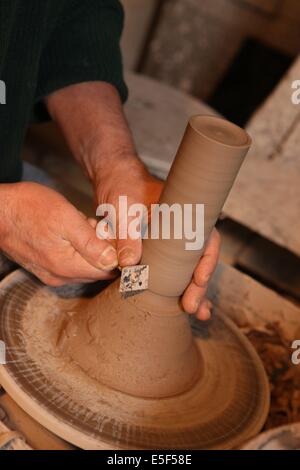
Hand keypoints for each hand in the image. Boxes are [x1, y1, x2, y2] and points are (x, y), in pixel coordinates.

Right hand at [0, 182, 117, 285]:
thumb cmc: (29, 208)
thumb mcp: (67, 218)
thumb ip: (91, 243)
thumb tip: (113, 261)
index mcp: (68, 267)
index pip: (107, 271)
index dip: (113, 252)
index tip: (106, 233)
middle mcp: (60, 277)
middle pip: (96, 270)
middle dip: (100, 249)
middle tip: (90, 225)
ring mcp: (51, 275)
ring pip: (83, 266)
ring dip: (87, 249)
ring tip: (77, 226)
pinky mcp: (44, 269)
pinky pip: (70, 264)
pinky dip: (74, 250)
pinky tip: (66, 233)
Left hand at [96, 166, 220, 320]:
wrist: (111, 178)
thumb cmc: (122, 184)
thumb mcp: (123, 207)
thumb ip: (126, 234)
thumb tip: (131, 265)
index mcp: (183, 213)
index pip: (205, 238)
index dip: (207, 261)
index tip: (199, 280)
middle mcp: (181, 229)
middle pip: (199, 259)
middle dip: (200, 285)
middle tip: (194, 307)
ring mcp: (170, 241)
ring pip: (188, 268)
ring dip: (192, 290)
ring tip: (197, 313)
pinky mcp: (158, 250)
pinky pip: (170, 270)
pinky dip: (174, 287)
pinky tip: (178, 306)